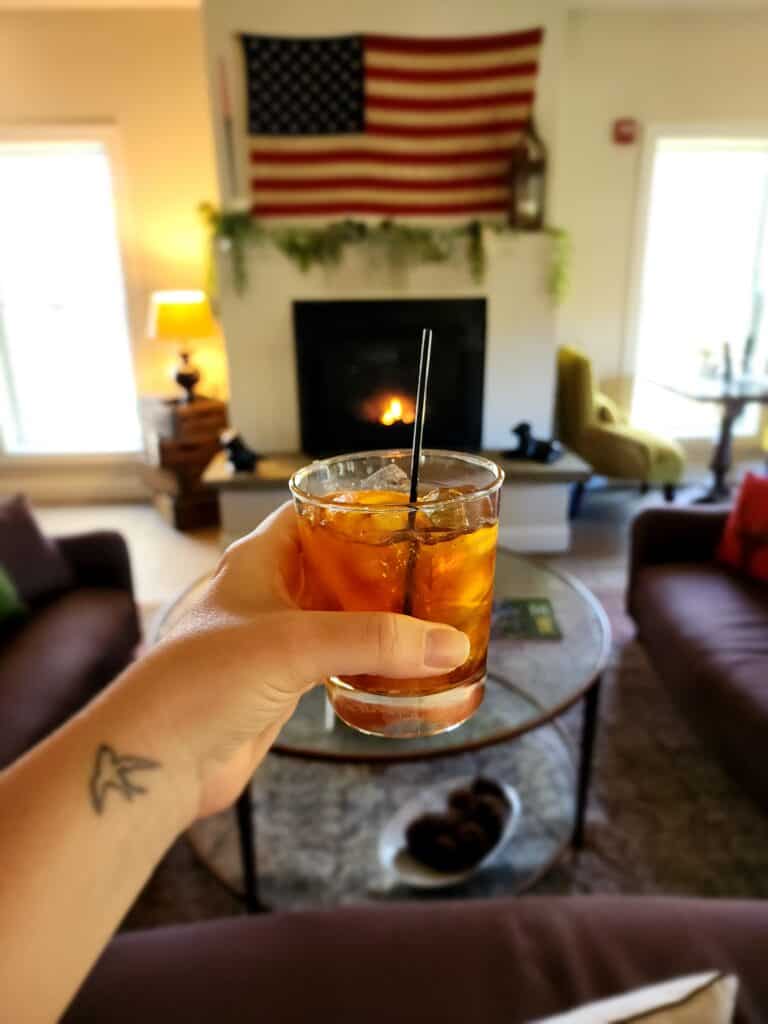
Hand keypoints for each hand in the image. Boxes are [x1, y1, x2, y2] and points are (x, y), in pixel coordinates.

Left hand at [127, 503, 469, 819]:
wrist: (160, 761)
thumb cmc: (206, 680)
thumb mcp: (295, 643)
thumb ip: (375, 640)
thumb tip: (450, 643)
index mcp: (257, 559)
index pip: (312, 514)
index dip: (356, 508)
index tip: (408, 511)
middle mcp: (266, 593)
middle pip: (332, 565)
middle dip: (379, 566)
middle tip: (433, 566)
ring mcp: (273, 640)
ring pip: (336, 615)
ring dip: (377, 616)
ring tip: (431, 612)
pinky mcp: (281, 684)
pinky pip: (334, 660)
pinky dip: (367, 659)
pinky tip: (403, 665)